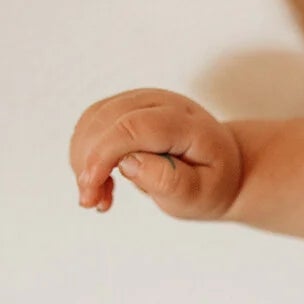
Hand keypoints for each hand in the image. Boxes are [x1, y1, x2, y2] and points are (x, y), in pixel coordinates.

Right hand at [70, 88, 243, 220]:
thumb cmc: (210, 182)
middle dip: (89, 162)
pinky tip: (100, 183)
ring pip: (92, 120)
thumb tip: (127, 163)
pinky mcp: (123, 108)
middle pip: (107, 120)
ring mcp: (139, 100)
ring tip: (100, 198)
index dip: (104, 154)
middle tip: (93, 203)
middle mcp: (159, 101)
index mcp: (185, 121)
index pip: (134, 126)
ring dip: (83, 161)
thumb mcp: (202, 194)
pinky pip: (90, 125)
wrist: (219, 166)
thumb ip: (170, 181)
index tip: (90, 188)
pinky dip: (85, 156)